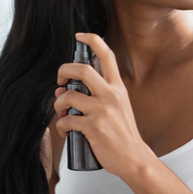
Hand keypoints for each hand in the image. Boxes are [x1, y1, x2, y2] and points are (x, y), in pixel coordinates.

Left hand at [53, 33, 155, 179]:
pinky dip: (61, 125)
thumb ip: (96, 95)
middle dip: (63, 70)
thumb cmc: (122, 133)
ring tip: (61, 113)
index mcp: (118, 87)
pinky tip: (66, 131)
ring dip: (58, 103)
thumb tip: (64, 89)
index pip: (107, 55)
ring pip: (69, 95)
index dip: (92, 40)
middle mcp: (111, 95)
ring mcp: (102, 110)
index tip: (79, 36)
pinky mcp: (93, 126)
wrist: (133, 157)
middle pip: (82, 69)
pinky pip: (67, 120)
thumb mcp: (118, 107)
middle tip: (60, 80)